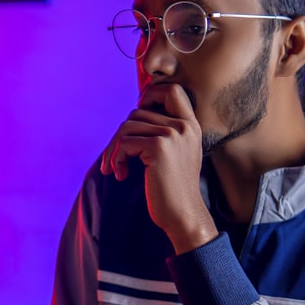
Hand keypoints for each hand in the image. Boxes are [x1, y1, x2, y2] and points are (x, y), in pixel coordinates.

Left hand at [100, 84, 217, 253]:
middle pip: (139, 110)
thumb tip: (132, 116)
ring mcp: (173, 135)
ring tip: (114, 168)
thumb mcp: (174, 155)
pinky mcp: (159, 147)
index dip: (149, 95)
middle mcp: (184, 126)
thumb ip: (163, 133)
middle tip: (115, 158)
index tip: (136, 121)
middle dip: (120, 134)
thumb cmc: (172, 190)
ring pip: (128, 125)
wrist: (182, 215)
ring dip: (113, 148)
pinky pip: (125, 142)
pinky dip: (115, 158)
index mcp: (191, 125)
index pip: (172, 89)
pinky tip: (119, 174)